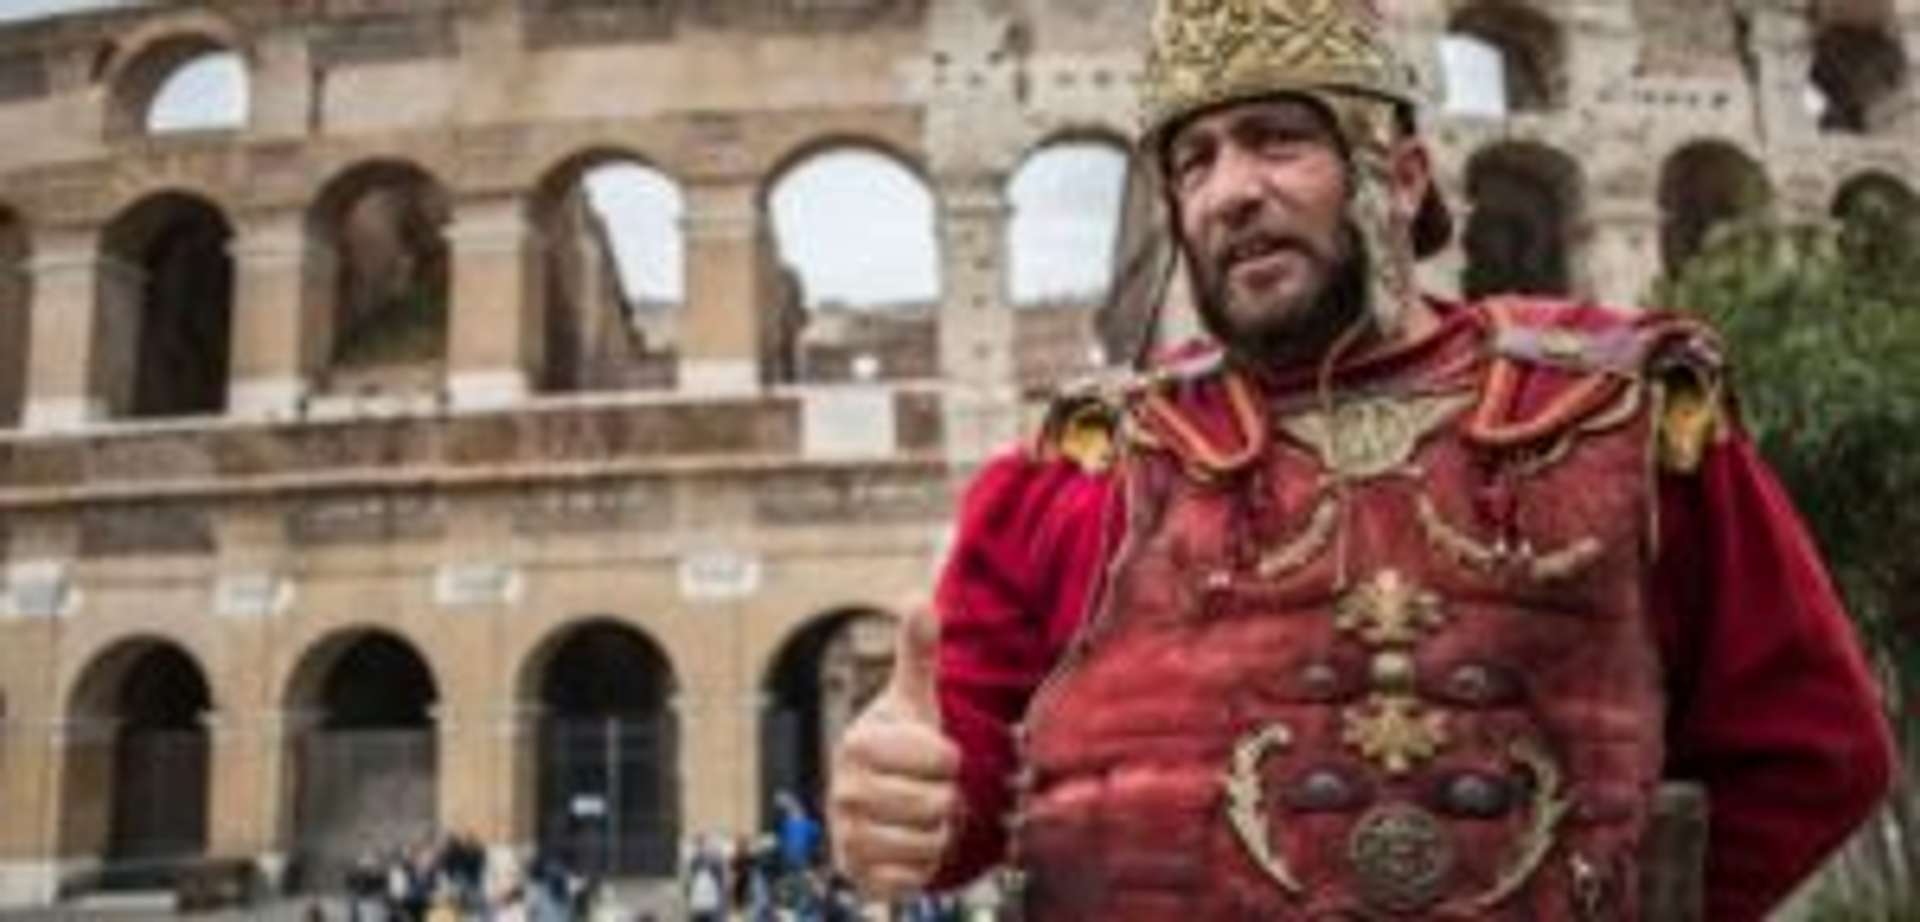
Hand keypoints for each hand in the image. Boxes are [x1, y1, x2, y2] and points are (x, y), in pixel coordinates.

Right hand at [829, 606, 960, 900]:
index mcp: (858, 743)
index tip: (928, 754)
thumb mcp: (912, 701)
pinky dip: (923, 866)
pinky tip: (907, 847)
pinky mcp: (858, 876)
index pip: (941, 760)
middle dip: (943, 798)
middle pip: (938, 804)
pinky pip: (916, 878)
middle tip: (924, 788)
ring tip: (916, 816)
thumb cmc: (901, 747)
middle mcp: (844, 792)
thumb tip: (917, 597)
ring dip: (936, 832)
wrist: (873, 806)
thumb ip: (916, 653)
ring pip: (931, 842)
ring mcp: (848, 837)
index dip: (947, 759)